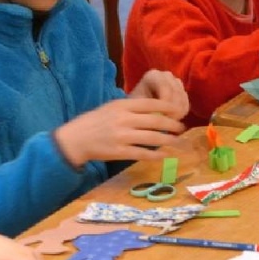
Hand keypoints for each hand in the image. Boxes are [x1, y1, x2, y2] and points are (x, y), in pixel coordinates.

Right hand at [54, 97, 185, 166]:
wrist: (76, 138)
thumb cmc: (97, 121)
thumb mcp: (113, 107)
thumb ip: (132, 108)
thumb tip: (158, 111)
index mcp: (123, 105)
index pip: (152, 104)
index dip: (169, 108)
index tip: (179, 111)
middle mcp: (124, 119)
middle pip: (156, 121)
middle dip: (173, 125)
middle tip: (182, 128)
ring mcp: (122, 136)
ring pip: (152, 138)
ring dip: (168, 140)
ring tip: (177, 141)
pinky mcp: (119, 152)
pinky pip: (143, 153)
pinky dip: (156, 154)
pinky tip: (164, 155)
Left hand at [132, 70, 190, 122]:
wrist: (138, 105)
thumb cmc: (135, 107)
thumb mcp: (139, 108)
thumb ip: (150, 111)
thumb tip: (161, 118)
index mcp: (153, 76)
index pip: (166, 89)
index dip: (166, 105)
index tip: (162, 119)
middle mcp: (167, 75)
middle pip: (177, 94)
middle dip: (172, 110)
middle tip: (165, 124)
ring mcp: (176, 82)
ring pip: (183, 100)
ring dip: (177, 113)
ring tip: (167, 122)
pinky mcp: (183, 91)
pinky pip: (186, 104)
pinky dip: (181, 113)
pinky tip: (172, 118)